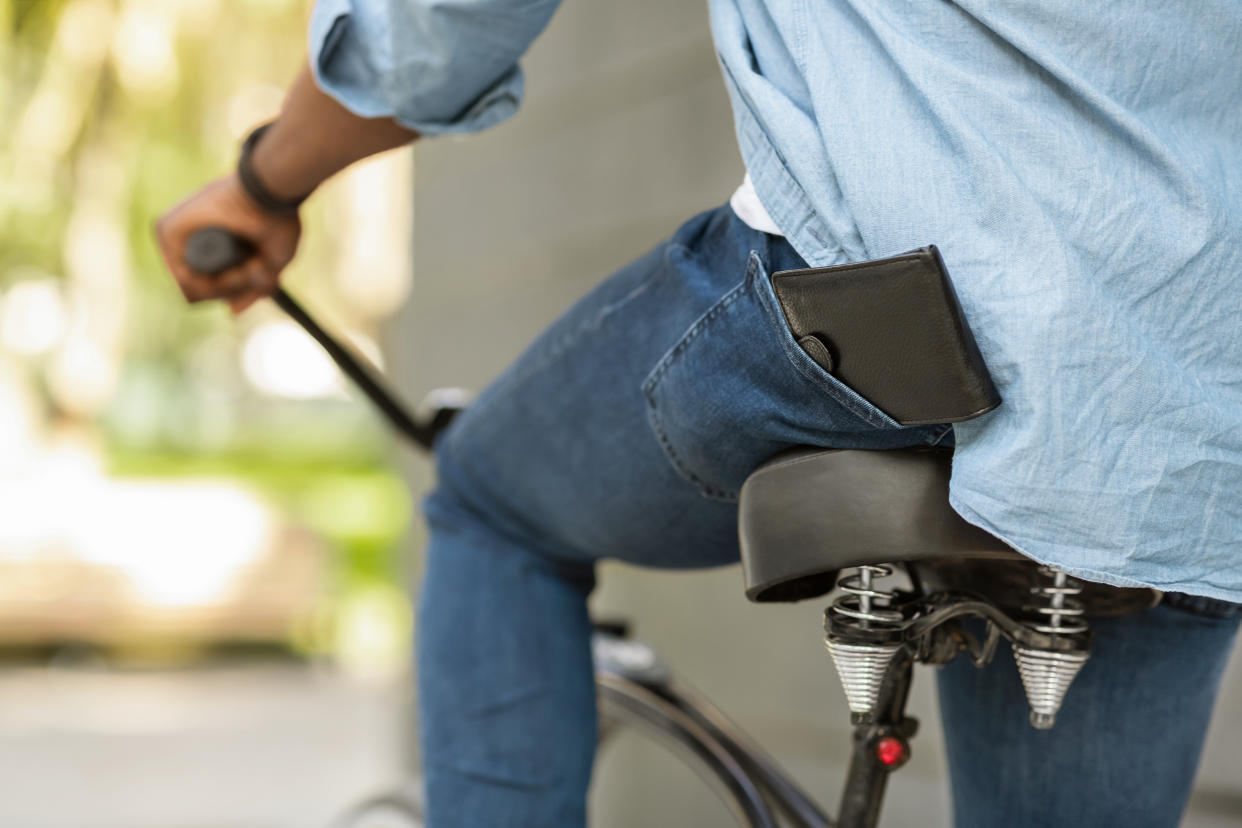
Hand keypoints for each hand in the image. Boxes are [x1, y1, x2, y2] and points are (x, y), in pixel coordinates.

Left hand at [155, 173, 301, 313]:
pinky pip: (186, 280)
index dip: (236, 291)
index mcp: (209, 242)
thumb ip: (254, 288)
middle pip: (201, 289)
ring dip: (227, 287)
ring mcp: (176, 236)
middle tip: (254, 269)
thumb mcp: (271, 264)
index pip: (210, 285)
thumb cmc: (278, 218)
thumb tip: (232, 312)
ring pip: (194, 288)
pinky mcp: (168, 232)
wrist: (271, 190)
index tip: (258, 277)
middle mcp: (189, 239)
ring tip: (247, 264)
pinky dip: (213, 283)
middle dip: (232, 290)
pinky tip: (231, 266)